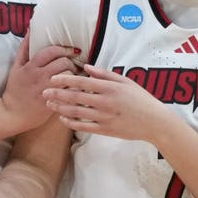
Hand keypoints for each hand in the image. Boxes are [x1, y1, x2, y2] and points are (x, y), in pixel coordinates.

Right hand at [1, 32, 78, 131]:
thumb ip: (24, 48)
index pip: (51, 51)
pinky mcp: (54, 101)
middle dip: (70, 62)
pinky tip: (73, 87)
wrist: (13, 113)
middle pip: (63, 63)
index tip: (70, 51)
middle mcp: (39, 77)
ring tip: (73, 76)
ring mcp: (47, 90)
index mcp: (30, 67)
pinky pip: (70, 91)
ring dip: (74, 74)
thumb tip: (30, 29)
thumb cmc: (15, 88)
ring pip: (69, 76)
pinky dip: (74, 87)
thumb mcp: (16, 67)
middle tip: (72, 65)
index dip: (63, 49)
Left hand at [42, 65, 171, 140]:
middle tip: (43, 91)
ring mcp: (104, 117)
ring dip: (60, 108)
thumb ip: (105, 74)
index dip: (65, 80)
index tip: (53, 78)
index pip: (82, 82)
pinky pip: (84, 126)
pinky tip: (62, 118)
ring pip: (76, 112)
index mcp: (110, 88)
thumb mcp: (125, 81)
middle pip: (75, 97)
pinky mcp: (105, 130)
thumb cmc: (140, 99)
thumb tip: (87, 67)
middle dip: (57, 93)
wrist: (154, 122)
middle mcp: (105, 102)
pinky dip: (71, 123)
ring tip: (49, 104)